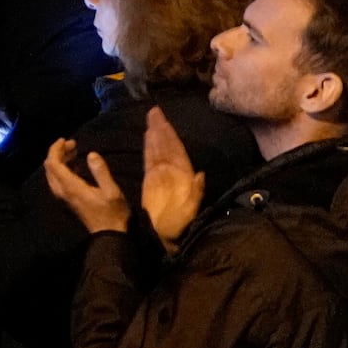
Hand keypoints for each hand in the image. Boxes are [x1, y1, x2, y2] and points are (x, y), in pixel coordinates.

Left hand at [40, 137, 132, 236]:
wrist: (109, 236)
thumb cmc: (113, 213)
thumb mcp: (111, 191)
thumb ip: (100, 171)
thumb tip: (91, 154)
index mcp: (70, 187)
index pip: (53, 163)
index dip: (56, 149)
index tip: (66, 139)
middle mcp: (62, 191)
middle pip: (50, 167)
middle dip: (58, 152)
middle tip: (72, 144)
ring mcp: (63, 197)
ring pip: (52, 174)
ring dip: (60, 161)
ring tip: (74, 151)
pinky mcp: (68, 201)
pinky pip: (58, 181)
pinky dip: (63, 170)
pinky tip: (76, 166)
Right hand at [139, 108, 204, 247]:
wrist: (166, 236)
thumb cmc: (179, 225)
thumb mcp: (191, 210)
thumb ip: (196, 193)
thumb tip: (200, 174)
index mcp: (183, 176)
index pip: (176, 150)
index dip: (170, 135)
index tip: (164, 120)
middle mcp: (173, 172)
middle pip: (166, 145)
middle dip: (161, 128)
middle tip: (155, 111)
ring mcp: (161, 175)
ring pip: (158, 149)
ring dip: (155, 134)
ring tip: (151, 118)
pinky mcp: (150, 180)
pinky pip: (149, 159)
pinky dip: (148, 146)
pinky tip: (147, 136)